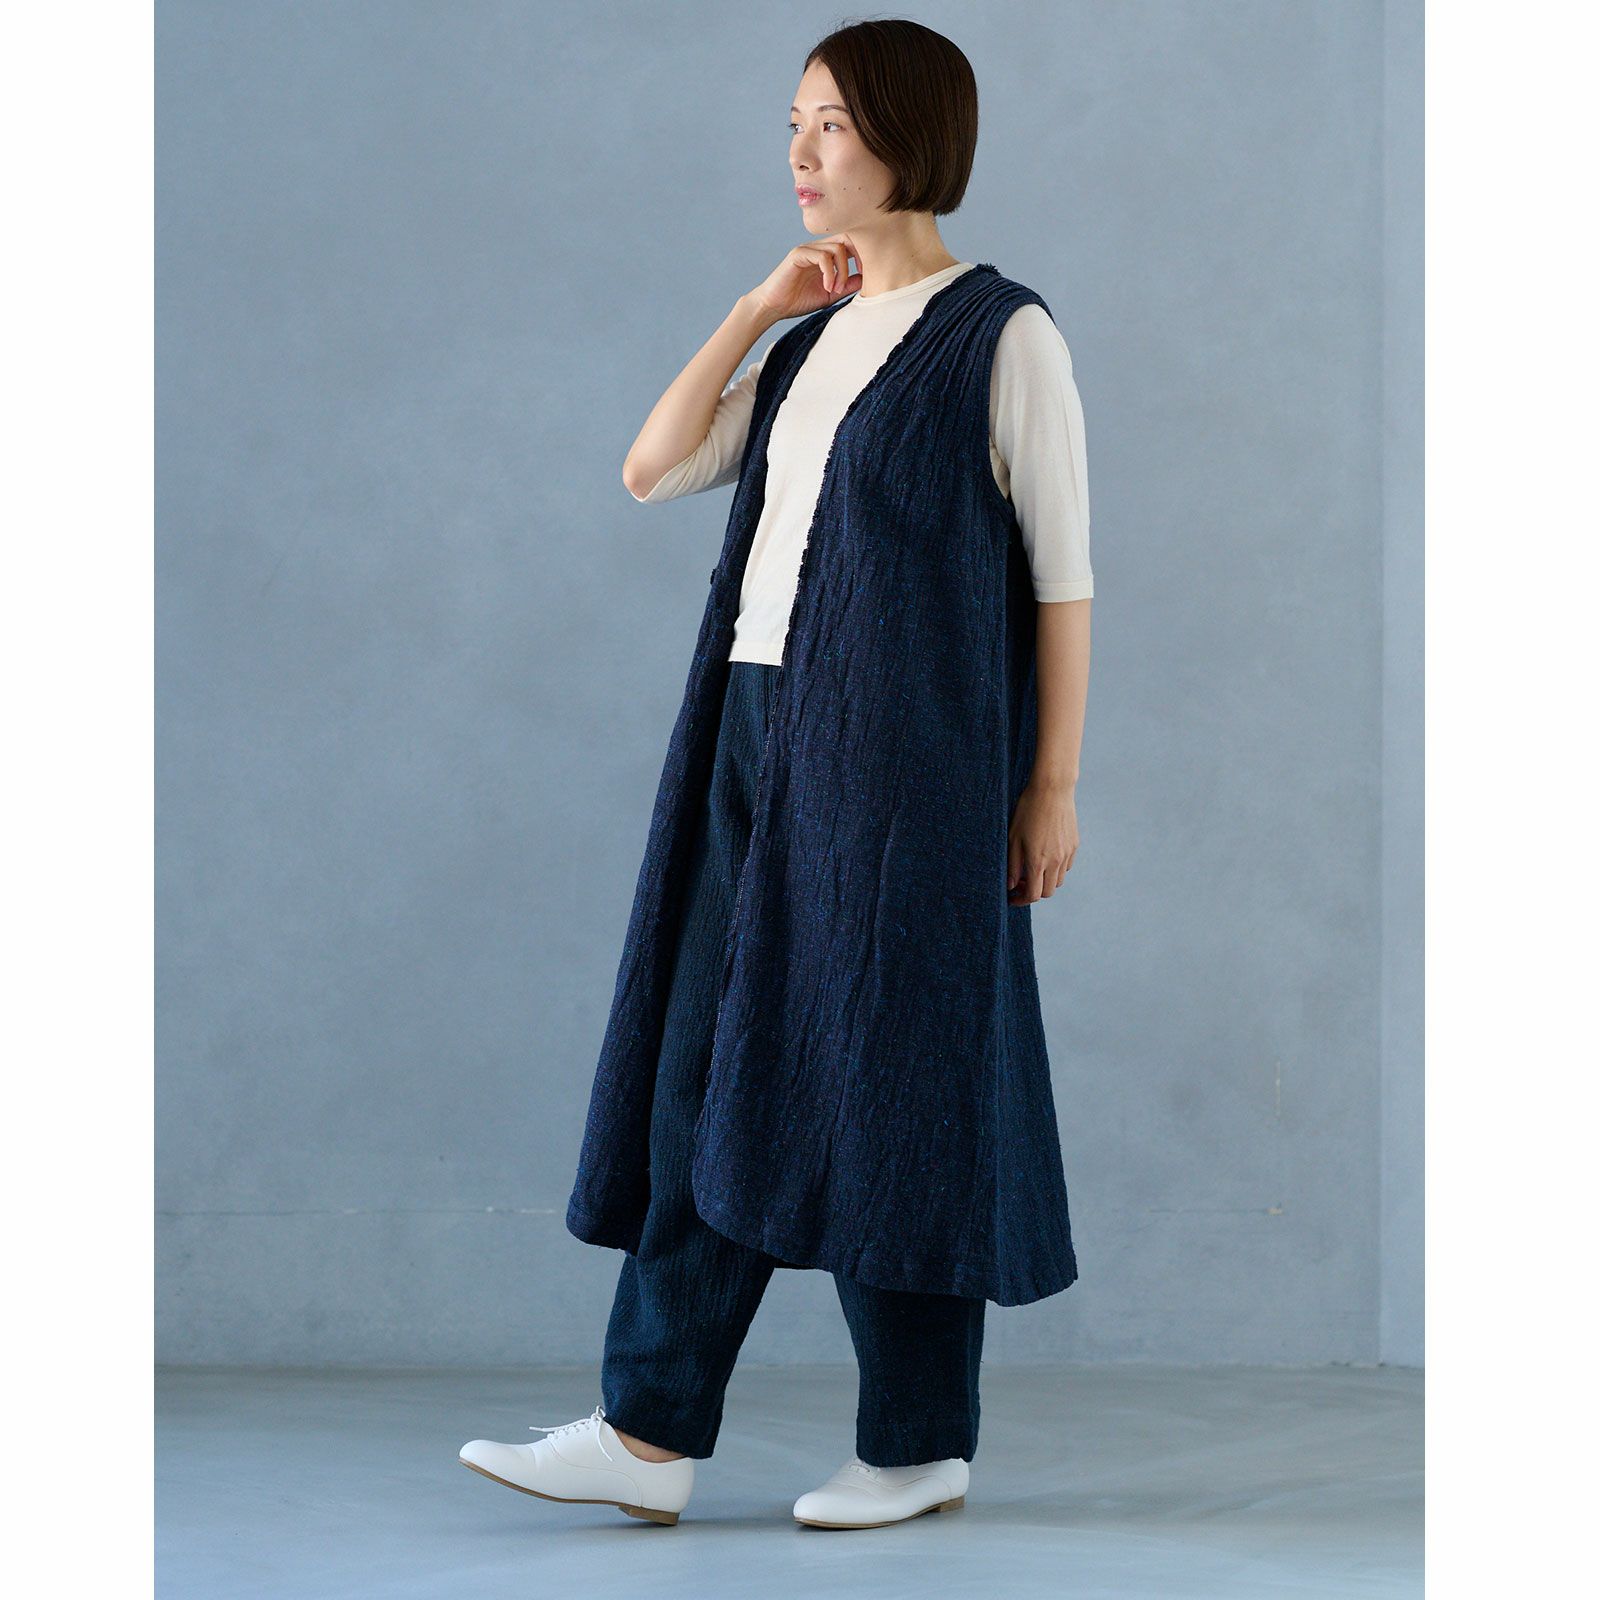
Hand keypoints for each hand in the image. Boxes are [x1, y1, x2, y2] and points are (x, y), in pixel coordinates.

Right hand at [746, 236, 862, 320]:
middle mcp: (817, 248)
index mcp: (826, 255)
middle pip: (847, 238)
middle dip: (858, 257)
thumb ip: (847, 285)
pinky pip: (822, 256)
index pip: (851, 242)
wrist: (773, 307)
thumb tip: (868, 279)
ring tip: (835, 289)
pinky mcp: (798, 255)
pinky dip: (829, 273)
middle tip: (859, 276)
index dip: (864, 254)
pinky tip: (827, 287)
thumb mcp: (831, 294)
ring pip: (836, 248)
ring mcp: (807, 249)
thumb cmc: (799, 301)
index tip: (866, 275)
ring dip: (841, 271)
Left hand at [1006, 781, 1078, 904]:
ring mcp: (1067, 853)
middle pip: (1047, 892)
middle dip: (1033, 892)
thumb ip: (1013, 864)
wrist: (1053, 789)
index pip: (1033, 895)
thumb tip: (1011, 885)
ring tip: (1032, 868)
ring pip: (1058, 880)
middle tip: (1020, 882)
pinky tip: (1045, 856)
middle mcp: (1056, 861)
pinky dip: (1055, 869)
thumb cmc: (1028, 810)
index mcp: (1038, 861)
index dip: (1021, 900)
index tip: (1012, 896)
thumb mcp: (1013, 837)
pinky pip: (1066, 866)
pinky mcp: (1074, 845)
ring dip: (1045, 881)